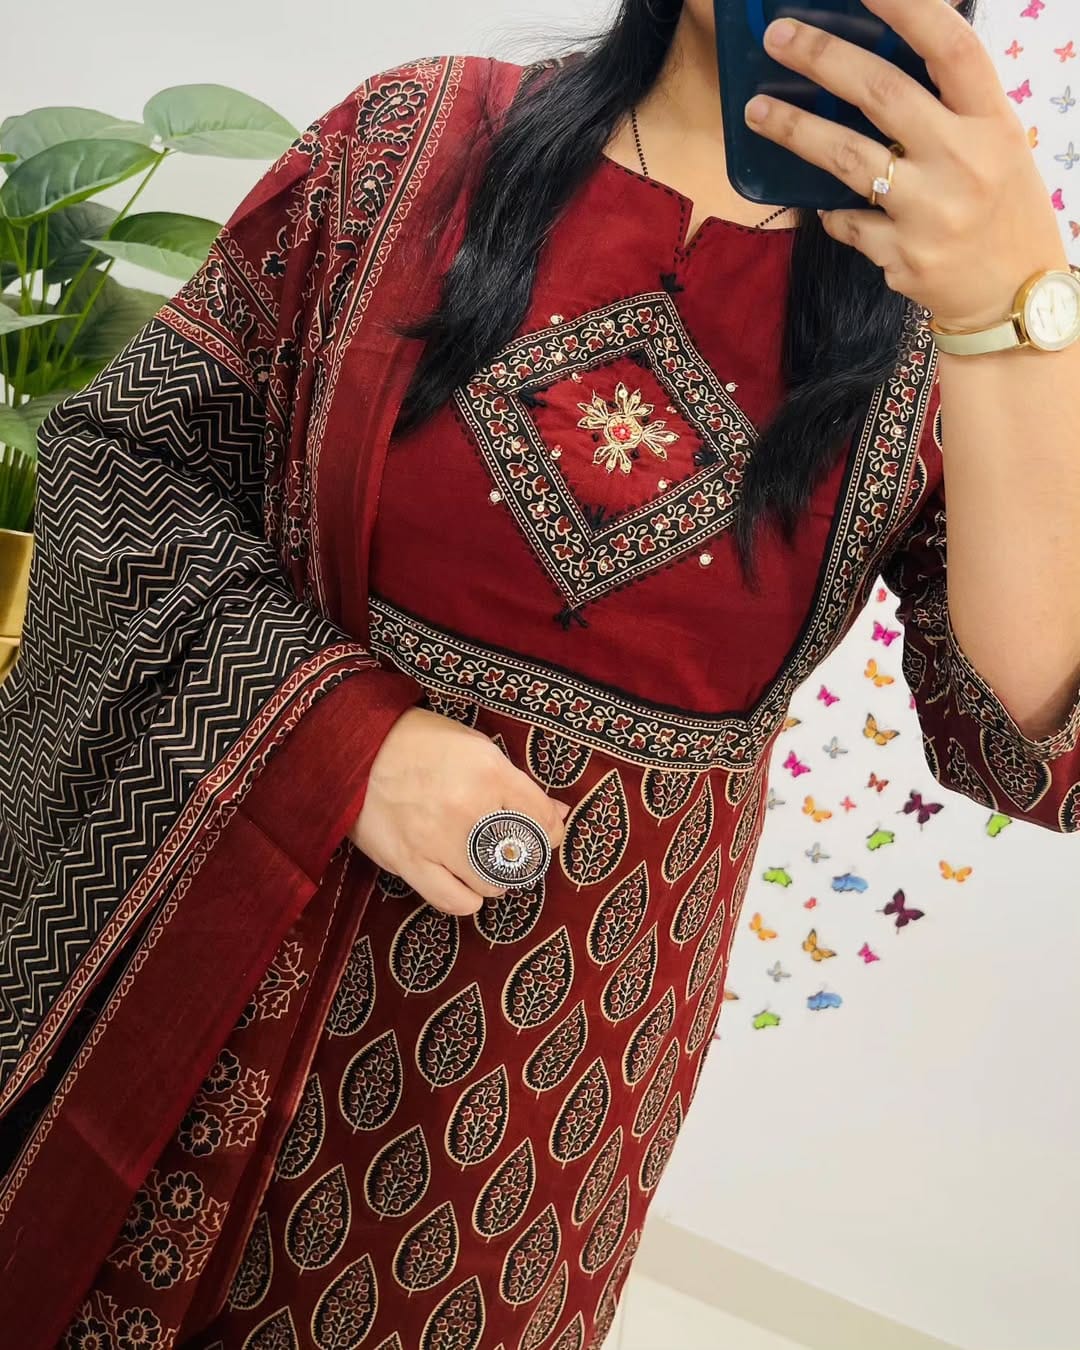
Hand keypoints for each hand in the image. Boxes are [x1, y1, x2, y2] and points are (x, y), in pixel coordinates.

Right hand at [348, 706, 569, 915]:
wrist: (356, 747)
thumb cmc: (419, 741)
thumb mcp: (476, 747)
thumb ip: (516, 782)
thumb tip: (557, 812)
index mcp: (491, 774)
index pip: (545, 820)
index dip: (552, 830)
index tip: (546, 832)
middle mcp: (471, 811)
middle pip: (523, 858)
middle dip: (523, 856)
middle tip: (510, 847)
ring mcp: (440, 841)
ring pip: (493, 885)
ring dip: (495, 878)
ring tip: (483, 863)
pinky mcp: (410, 862)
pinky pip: (454, 902)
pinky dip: (467, 899)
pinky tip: (463, 883)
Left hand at [743, 0, 1069, 329]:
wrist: (1012, 296)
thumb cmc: (999, 209)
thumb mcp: (995, 145)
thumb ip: (949, 108)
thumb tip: (878, 62)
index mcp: (992, 122)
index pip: (949, 48)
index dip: (906, 8)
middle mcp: (962, 161)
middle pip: (881, 93)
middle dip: (823, 59)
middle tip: (779, 37)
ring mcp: (929, 212)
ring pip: (847, 159)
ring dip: (794, 130)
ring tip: (756, 110)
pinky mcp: (901, 256)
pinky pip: (846, 222)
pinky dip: (829, 212)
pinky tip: (820, 204)